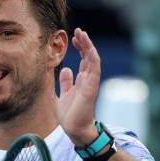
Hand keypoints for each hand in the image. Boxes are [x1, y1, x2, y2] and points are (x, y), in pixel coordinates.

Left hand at [57, 28, 100, 146]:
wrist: (74, 129)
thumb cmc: (71, 115)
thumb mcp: (65, 94)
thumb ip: (67, 82)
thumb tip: (67, 69)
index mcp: (82, 81)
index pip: (84, 60)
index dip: (80, 48)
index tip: (73, 38)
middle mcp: (88, 80)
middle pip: (88, 57)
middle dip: (84, 43)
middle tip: (78, 31)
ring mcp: (90, 84)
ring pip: (92, 60)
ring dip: (88, 47)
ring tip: (82, 34)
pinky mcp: (91, 89)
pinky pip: (94, 71)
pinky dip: (93, 59)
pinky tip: (90, 49)